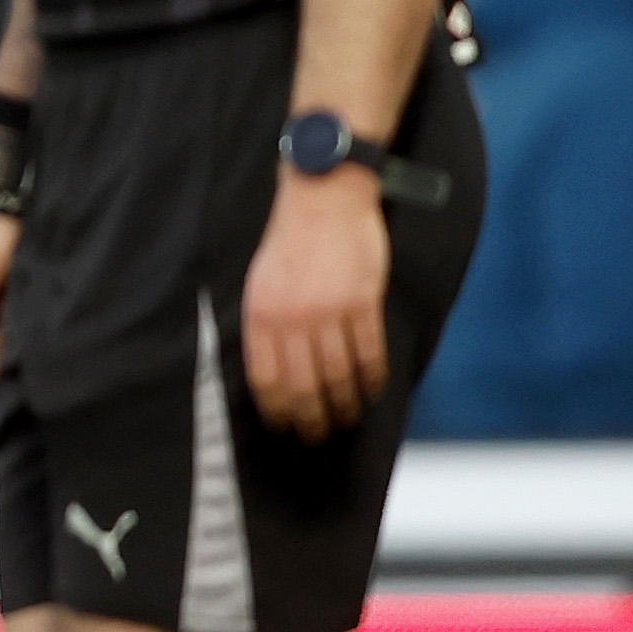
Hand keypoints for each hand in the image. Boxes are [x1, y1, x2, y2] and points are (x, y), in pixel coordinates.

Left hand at [242, 160, 389, 437]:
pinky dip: (372, 378)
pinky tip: (372, 390)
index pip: (266, 380)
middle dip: (311, 418)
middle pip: (303, 386)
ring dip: (345, 405)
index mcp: (260, 314)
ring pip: (338, 376)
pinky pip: (368, 353)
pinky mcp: (362, 302)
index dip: (277, 410)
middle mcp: (291, 318)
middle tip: (319, 434)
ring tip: (348, 417)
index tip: (285, 427)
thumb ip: (265, 326)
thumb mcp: (260, 283)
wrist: (323, 197)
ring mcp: (328, 311)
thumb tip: (273, 376)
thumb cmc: (290, 242)